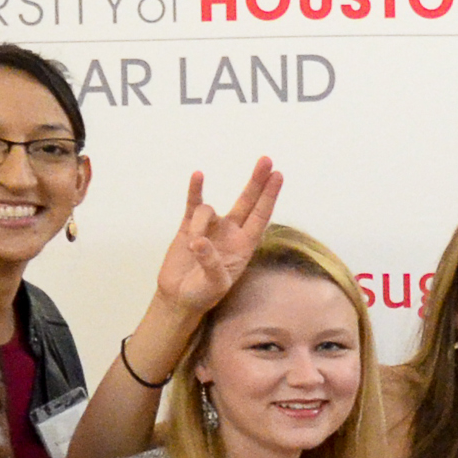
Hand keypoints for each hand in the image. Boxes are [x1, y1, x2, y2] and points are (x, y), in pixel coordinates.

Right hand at [152, 161, 283, 322]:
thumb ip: (211, 263)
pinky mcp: (189, 226)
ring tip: (193, 247)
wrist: (179, 297)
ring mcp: (210, 227)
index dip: (270, 196)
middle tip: (267, 160)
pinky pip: (193, 204)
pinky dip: (195, 190)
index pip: (260, 216)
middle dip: (257, 181)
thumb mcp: (214, 285)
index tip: (278, 175)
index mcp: (244, 246)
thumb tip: (199, 241)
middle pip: (247, 201)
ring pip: (209, 210)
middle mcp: (231, 233)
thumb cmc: (203, 294)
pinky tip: (198, 176)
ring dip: (201, 223)